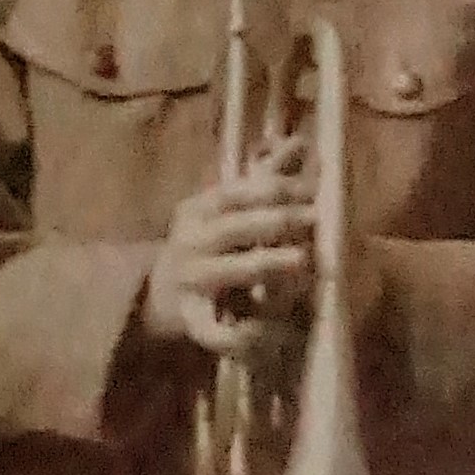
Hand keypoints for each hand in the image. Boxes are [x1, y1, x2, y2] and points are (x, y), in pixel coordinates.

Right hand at [145, 142, 316, 356]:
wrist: (159, 294)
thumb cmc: (207, 244)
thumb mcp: (229, 209)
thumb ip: (266, 179)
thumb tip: (302, 140)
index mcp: (198, 209)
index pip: (235, 192)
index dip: (273, 188)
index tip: (310, 189)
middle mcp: (190, 242)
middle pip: (233, 227)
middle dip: (276, 220)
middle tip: (315, 218)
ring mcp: (190, 281)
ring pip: (227, 271)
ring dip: (265, 264)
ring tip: (302, 260)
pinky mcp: (193, 320)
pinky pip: (218, 331)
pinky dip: (245, 334)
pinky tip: (276, 331)